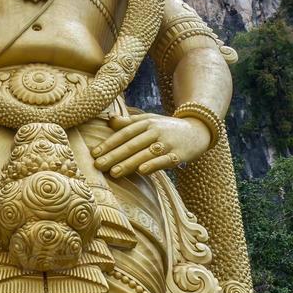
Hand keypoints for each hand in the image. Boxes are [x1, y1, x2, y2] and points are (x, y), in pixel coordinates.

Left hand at [90, 112, 211, 177]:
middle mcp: (156, 132)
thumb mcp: (149, 120)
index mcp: (147, 123)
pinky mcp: (179, 155)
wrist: (198, 130)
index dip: (109, 143)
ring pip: (145, 153)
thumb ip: (130, 122)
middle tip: (98, 165)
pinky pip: (165, 160)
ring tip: (114, 173)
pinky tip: (142, 171)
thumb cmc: (167, 127)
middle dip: (114, 155)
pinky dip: (153, 165)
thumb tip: (109, 120)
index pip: (124, 133)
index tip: (94, 153)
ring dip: (129, 163)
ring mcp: (168, 143)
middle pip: (132, 144)